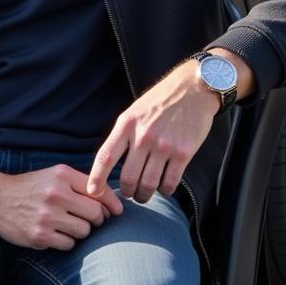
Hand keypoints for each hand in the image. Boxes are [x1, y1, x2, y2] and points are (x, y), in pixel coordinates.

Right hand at [0, 164, 122, 250]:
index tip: (117, 212)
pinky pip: (68, 244)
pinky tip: (54, 233)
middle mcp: (56, 193)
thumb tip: (110, 202)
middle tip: (87, 219)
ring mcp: (48, 215)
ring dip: (80, 231)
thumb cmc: (31, 187)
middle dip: (96, 219)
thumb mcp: (54, 175)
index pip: (99, 190)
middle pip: (95, 213)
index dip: (112, 203)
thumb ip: (79, 184)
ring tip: (67, 225)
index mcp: (62, 175)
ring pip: (84, 231)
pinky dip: (65, 241)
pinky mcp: (39, 235)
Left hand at [88, 60, 218, 203]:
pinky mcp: (183, 153)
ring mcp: (164, 145)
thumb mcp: (134, 111)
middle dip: (127, 192)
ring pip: (148, 184)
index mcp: (127, 124)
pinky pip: (169, 182)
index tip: (92, 192)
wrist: (193, 89)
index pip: (106, 156)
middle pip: (128, 177)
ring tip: (144, 195)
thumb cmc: (161, 100)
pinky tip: (164, 187)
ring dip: (144, 195)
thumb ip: (124, 135)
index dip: (97, 178)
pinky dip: (164, 190)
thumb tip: (112, 164)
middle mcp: (143, 135)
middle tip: (130, 194)